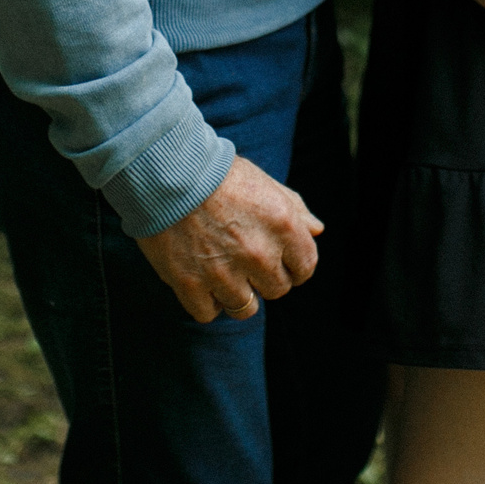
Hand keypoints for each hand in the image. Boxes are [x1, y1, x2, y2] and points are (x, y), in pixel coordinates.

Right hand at [134, 156, 323, 323]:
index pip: (305, 267)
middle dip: (265, 277)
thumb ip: (296, 209)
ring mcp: (224, 272)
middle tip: (244, 259)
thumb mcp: (265, 183)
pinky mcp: (190, 284)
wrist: (167, 171)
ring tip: (222, 271)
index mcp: (283, 225)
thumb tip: (317, 231)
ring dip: (237, 293)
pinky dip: (206, 301)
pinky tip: (201, 280)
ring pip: (245, 308)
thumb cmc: (218, 174)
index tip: (278, 260)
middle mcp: (258, 253)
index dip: (293, 265)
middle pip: (277, 290)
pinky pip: (208, 313)